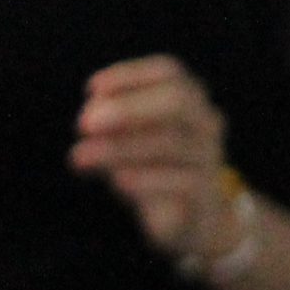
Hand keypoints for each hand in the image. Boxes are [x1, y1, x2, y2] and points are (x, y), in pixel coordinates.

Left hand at [71, 56, 233, 258]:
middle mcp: (204, 122)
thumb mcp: (126, 143)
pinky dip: (144, 179)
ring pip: (171, 143)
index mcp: (188, 99)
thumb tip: (88, 118)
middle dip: (129, 109)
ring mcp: (208, 157)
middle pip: (177, 101)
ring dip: (120, 148)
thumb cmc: (152, 168)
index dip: (129, 76)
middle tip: (84, 123)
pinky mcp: (203, 193)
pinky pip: (179, 182)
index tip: (91, 89)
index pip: (168, 72)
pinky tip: (117, 180)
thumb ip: (109, 128)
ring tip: (80, 156)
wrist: (193, 218)